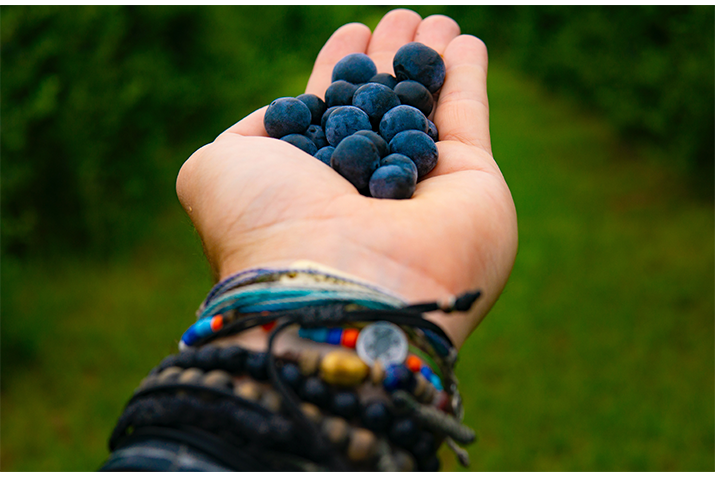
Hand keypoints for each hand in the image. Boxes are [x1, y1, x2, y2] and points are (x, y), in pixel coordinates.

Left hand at [176, 9, 517, 347]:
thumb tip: (283, 114)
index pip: (330, 116)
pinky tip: (465, 42)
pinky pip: (471, 118)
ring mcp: (423, 190)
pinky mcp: (474, 184)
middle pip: (382, 110)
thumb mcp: (216, 171)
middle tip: (399, 18)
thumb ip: (245, 136)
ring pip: (428, 109)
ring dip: (431, 62)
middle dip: (389, 62)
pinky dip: (469, 78)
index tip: (350, 34)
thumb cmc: (267, 226)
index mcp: (310, 187)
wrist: (337, 285)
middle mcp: (366, 191)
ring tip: (434, 20)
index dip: (339, 72)